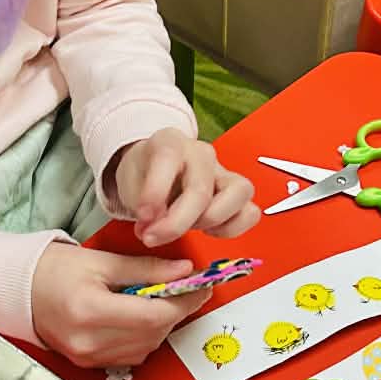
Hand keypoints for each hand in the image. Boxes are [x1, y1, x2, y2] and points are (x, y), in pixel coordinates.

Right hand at [30, 243, 211, 370]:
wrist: (17, 291)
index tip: (201, 286)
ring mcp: (87, 357)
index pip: (153, 315)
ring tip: (161, 300)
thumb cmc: (54, 270)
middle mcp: (89, 341)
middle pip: (153, 333)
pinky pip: (131, 355)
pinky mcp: (88, 364)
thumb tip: (185, 272)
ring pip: (146, 347)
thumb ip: (146, 269)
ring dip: (161, 325)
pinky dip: (144, 337)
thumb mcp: (101, 261)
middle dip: (176, 311)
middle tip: (188, 289)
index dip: (183, 302)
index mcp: (90, 311)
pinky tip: (139, 317)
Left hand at [112, 130, 259, 249]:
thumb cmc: (144, 176)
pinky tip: (207, 230)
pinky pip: (249, 212)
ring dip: (211, 220)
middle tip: (152, 237)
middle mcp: (201, 153)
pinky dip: (230, 227)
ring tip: (189, 228)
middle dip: (176, 223)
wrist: (154, 174)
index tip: (142, 217)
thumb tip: (156, 227)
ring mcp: (224, 171)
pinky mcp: (237, 192)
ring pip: (239, 192)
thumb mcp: (131, 185)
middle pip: (201, 189)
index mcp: (170, 142)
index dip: (155, 192)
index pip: (168, 159)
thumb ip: (144, 206)